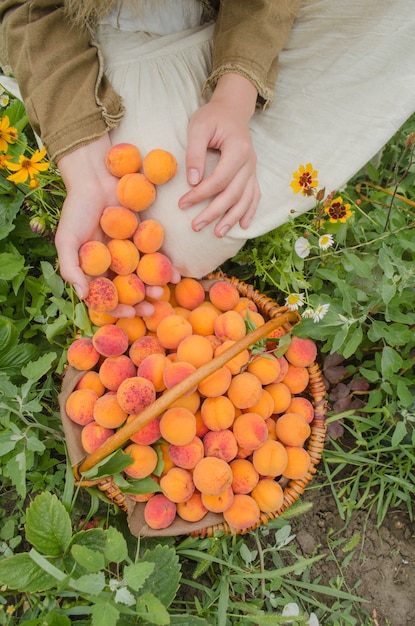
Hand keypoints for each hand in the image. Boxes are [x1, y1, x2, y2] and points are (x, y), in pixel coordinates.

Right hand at [55, 135, 179, 316]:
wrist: (96, 178)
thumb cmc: (77, 208)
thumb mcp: (66, 239)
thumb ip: (70, 267)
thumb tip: (82, 295)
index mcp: (93, 269)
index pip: (106, 296)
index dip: (117, 308)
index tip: (129, 313)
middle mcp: (113, 264)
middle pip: (128, 290)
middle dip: (140, 302)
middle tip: (151, 309)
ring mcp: (130, 252)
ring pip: (144, 276)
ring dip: (154, 287)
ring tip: (162, 292)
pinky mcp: (145, 238)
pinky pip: (157, 256)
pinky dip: (166, 267)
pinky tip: (175, 276)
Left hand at [179, 73, 260, 237]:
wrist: (232, 110)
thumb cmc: (213, 117)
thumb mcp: (198, 127)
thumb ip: (195, 153)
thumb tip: (192, 180)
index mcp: (238, 149)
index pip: (219, 179)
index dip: (201, 194)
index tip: (182, 204)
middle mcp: (250, 162)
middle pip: (233, 194)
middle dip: (213, 212)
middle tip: (195, 226)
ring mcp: (253, 169)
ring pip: (246, 199)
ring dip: (232, 218)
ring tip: (218, 233)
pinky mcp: (252, 173)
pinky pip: (255, 196)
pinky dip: (250, 211)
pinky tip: (243, 225)